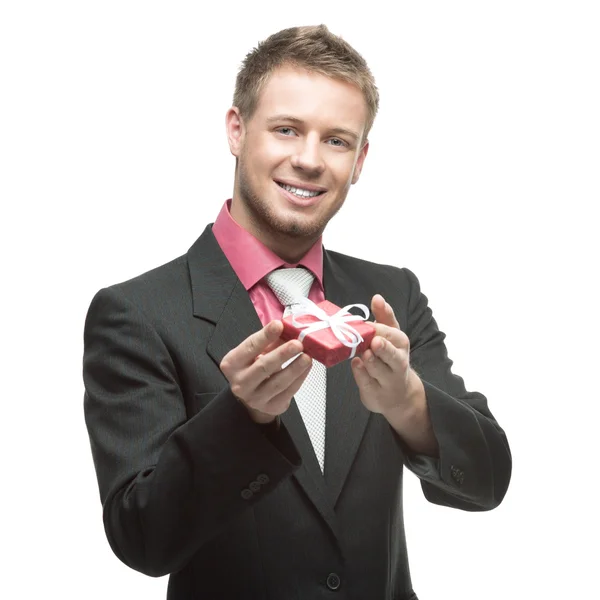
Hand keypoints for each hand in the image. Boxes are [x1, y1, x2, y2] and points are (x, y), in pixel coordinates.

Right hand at [220, 320, 311, 423]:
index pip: (250, 347)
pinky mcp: (271, 407)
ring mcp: (255, 398)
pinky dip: (299, 378)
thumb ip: (270, 342)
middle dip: (282, 354)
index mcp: (232, 364)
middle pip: (263, 367)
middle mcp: (240, 382)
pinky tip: (306, 368)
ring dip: (295, 368)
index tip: (279, 325)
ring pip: (278, 382)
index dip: (265, 336)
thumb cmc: (254, 367)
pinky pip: (288, 392)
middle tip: (297, 344)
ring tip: (307, 357)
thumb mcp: (257, 352)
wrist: (254, 395)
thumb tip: (288, 330)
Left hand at [350, 294, 418, 414]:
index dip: (379, 330)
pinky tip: (356, 365)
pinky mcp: (375, 393)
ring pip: (378, 370)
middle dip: (384, 349)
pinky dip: (360, 373)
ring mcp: (387, 380)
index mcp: (401, 344)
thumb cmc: (390, 358)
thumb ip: (384, 317)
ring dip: (370, 361)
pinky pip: (366, 382)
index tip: (368, 326)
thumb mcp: (391, 336)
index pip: (392, 335)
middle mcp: (398, 363)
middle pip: (392, 356)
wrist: (397, 394)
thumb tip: (377, 297)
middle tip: (375, 342)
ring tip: (364, 354)